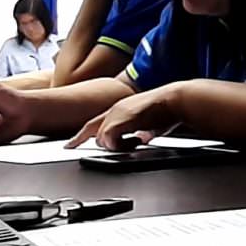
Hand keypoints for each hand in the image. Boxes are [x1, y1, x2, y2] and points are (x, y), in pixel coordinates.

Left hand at [68, 84, 183, 150]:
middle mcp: (114, 110)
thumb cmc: (168, 110)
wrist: (176, 100)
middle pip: (93, 131)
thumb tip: (143, 139)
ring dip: (116, 144)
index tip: (70, 144)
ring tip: (135, 142)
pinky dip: (119, 144)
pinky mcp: (121, 119)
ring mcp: (116, 113)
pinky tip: (135, 141)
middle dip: (102, 143)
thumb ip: (143, 132)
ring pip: (101, 137)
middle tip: (122, 146)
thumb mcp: (150, 124)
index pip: (93, 124)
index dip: (81, 136)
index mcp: (120, 109)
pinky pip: (109, 138)